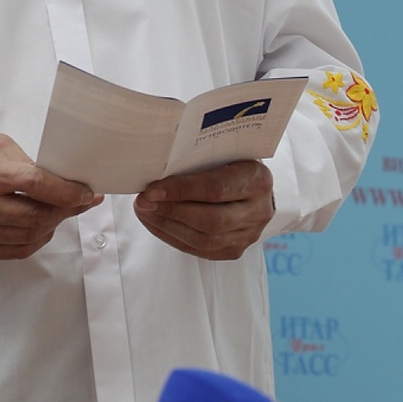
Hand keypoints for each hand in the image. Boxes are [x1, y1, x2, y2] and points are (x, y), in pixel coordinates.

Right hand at [0, 129, 102, 260]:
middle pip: (36, 216)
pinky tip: (41, 225)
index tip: (86, 192)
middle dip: (66, 209)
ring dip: (53, 225)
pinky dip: (34, 239)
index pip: (36, 185)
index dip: (67, 191)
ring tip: (62, 210)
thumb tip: (57, 180)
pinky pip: (14, 251)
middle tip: (80, 200)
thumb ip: (22, 160)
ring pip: (29, 237)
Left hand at [133, 160, 273, 259]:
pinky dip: (173, 237)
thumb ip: (199, 160)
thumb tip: (157, 168)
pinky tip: (156, 224)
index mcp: (257, 179)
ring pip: (204, 240)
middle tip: (143, 202)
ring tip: (145, 212)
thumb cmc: (233, 162)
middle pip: (211, 220)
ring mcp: (249, 234)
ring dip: (167, 226)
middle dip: (171, 211)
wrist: (256, 186)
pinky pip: (200, 250)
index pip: (217, 189)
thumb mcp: (224, 151)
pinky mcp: (235, 250)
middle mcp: (258, 210)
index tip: (152, 189)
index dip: (182, 191)